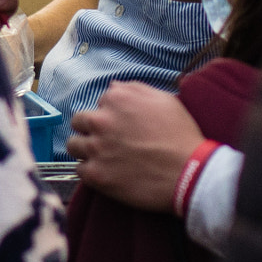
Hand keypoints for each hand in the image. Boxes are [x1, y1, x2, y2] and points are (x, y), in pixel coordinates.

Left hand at [67, 81, 205, 211]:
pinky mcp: (96, 174)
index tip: (121, 126)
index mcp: (117, 99)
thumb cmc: (180, 135)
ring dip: (85, 149)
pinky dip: (90, 171)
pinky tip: (106, 172)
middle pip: (79, 121)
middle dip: (90, 129)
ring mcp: (96, 148)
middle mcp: (101, 121)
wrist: (188, 172)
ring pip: (73, 145)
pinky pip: (79, 170)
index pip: (100, 103)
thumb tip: (113, 87)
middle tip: (105, 140)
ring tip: (102, 157)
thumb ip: (134, 89)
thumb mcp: (163, 99)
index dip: (111, 114)